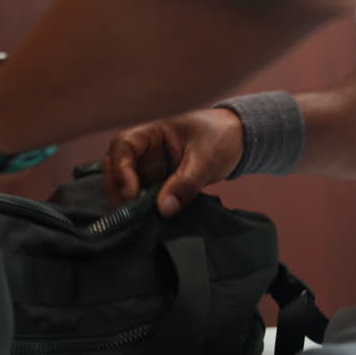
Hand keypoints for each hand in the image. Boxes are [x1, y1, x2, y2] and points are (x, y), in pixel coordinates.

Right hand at [104, 108, 243, 216]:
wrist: (239, 141)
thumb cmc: (221, 137)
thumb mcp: (206, 159)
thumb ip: (185, 183)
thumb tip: (163, 209)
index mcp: (153, 132)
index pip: (123, 146)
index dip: (120, 169)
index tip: (132, 193)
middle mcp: (145, 150)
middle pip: (116, 168)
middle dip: (119, 191)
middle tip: (131, 215)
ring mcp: (150, 167)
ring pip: (126, 186)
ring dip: (129, 203)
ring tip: (140, 221)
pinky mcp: (158, 183)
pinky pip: (143, 197)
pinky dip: (143, 209)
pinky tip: (148, 222)